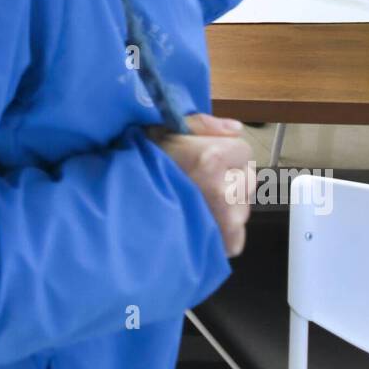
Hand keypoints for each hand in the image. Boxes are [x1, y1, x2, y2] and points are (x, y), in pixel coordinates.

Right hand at [147, 113, 254, 256]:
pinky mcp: (224, 243)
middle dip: (229, 177)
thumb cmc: (140, 167)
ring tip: (195, 203)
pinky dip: (223, 230)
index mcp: (212, 158)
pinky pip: (237, 234)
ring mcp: (227, 220)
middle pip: (247, 178)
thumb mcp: (163, 132)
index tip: (203, 157)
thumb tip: (236, 129)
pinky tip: (199, 221)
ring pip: (242, 204)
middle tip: (198, 181)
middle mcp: (224, 190)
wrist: (121, 211)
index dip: (223, 151)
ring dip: (227, 203)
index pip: (243, 150)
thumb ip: (202, 125)